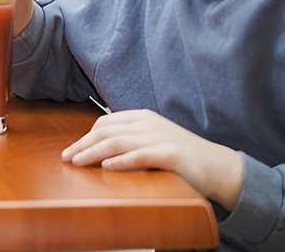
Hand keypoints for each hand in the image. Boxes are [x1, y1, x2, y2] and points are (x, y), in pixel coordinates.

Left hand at [63, 109, 244, 210]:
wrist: (219, 167)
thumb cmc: (184, 156)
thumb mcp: (154, 139)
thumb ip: (131, 139)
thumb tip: (102, 148)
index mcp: (142, 117)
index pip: (105, 122)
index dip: (87, 135)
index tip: (74, 148)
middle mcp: (148, 124)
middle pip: (105, 131)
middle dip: (82, 143)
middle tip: (66, 157)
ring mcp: (158, 138)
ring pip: (116, 142)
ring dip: (92, 152)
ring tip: (77, 162)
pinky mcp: (170, 154)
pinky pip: (140, 156)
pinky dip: (121, 161)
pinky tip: (107, 166)